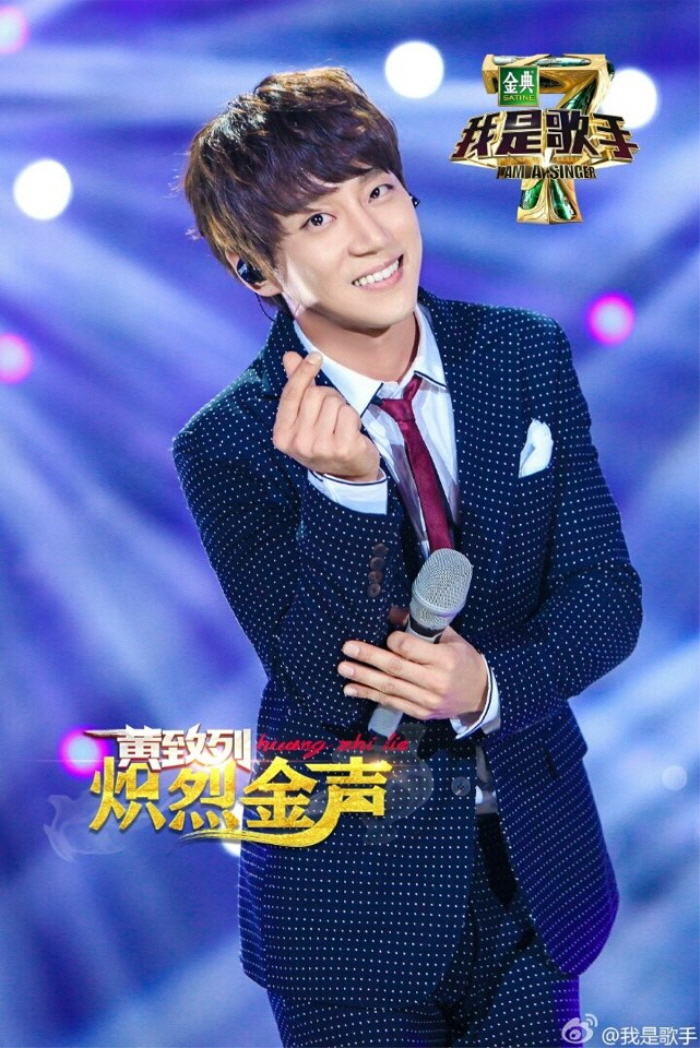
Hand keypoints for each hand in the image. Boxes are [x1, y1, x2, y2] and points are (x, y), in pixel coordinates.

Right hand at [272, 352, 379, 481]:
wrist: (348, 475)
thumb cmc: (324, 441)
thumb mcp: (305, 419)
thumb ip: (298, 387)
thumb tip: (289, 356)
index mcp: (282, 435)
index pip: (291, 395)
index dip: (303, 372)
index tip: (315, 357)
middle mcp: (298, 443)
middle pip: (316, 395)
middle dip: (328, 397)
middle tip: (331, 415)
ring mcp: (320, 447)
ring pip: (334, 403)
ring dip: (342, 409)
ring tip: (340, 426)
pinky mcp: (342, 448)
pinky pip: (349, 413)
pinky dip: (353, 418)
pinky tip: (351, 433)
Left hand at [337, 627, 487, 722]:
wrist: (480, 695)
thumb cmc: (464, 660)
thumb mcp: (451, 639)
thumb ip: (424, 628)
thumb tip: (393, 613)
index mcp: (445, 660)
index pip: (410, 649)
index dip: (393, 641)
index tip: (385, 636)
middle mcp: (435, 682)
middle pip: (395, 669)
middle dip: (368, 657)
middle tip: (347, 649)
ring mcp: (427, 701)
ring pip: (389, 688)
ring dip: (363, 678)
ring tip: (343, 669)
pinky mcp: (420, 713)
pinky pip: (391, 703)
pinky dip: (370, 696)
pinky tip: (352, 689)